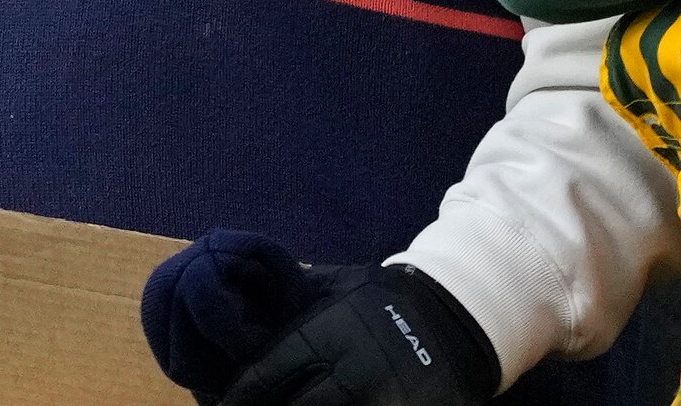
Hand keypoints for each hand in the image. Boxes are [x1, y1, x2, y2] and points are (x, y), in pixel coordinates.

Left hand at [145, 234, 497, 404]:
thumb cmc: (386, 299)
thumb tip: (245, 311)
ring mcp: (378, 405)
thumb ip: (294, 301)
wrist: (456, 320)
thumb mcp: (337, 286)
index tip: (224, 405)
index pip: (264, 377)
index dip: (238, 397)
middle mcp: (350, 377)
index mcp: (327, 338)